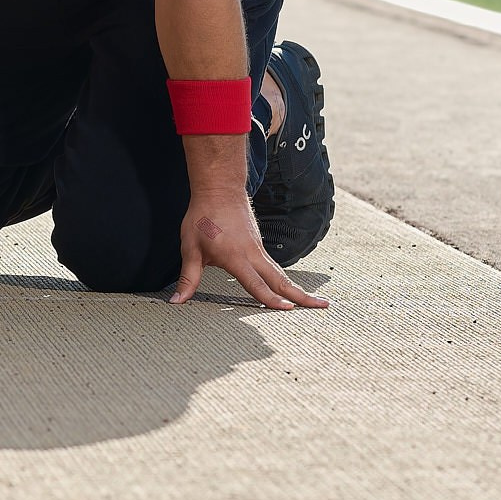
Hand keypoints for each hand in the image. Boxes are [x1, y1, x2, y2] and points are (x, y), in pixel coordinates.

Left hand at [172, 188, 328, 309]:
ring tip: (315, 302)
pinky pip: (274, 266)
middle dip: (302, 296)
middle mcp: (253, 254)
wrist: (219, 189)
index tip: (288, 311)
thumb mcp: (190, 248)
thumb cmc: (203, 217)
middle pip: (280, 280)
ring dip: (297, 289)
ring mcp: (259, 248)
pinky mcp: (259, 244)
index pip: (257, 284)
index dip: (272, 300)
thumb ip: (188, 278)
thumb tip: (177, 301)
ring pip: (280, 273)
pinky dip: (284, 280)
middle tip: (323, 307)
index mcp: (236, 257)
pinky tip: (288, 288)